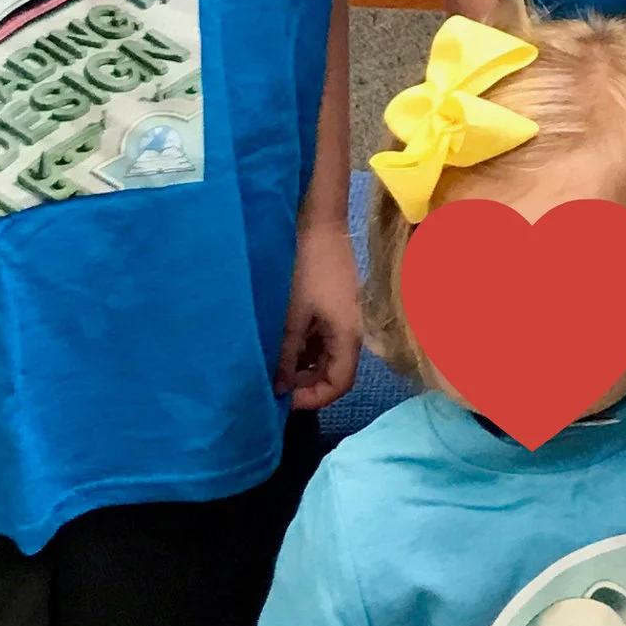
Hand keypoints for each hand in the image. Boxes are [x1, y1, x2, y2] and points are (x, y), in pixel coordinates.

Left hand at [277, 218, 364, 410]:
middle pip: (334, 373)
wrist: (321, 225)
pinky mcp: (335, 309)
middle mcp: (352, 332)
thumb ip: (287, 355)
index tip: (283, 400)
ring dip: (302, 367)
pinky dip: (304, 349)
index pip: (339, 384)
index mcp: (348, 336)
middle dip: (305, 385)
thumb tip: (279, 389)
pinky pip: (322, 340)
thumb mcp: (293, 316)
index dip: (313, 399)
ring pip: (326, 358)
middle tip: (274, 385)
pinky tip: (282, 346)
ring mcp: (344, 320)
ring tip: (274, 367)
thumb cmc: (309, 269)